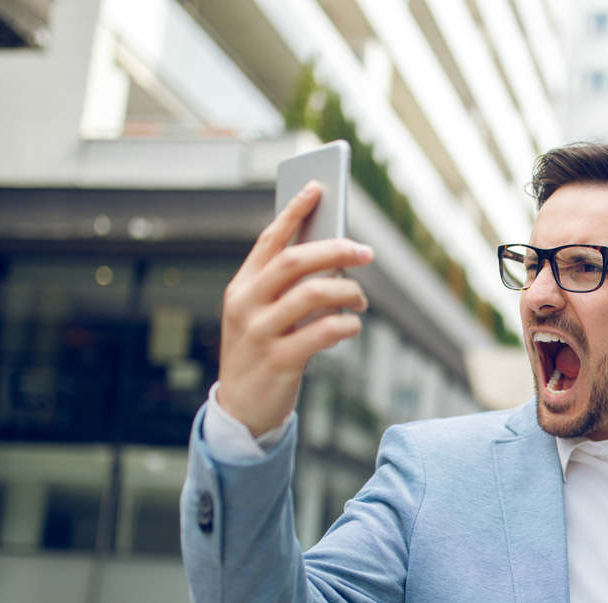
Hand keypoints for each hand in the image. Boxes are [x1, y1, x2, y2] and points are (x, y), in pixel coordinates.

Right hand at [217, 181, 373, 435]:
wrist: (241, 410)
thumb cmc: (261, 354)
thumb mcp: (263, 316)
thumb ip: (287, 289)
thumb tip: (334, 257)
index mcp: (242, 286)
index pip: (270, 239)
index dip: (295, 211)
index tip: (318, 187)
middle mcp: (246, 304)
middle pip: (295, 261)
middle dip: (335, 249)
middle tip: (366, 251)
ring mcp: (260, 332)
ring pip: (313, 294)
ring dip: (347, 292)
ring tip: (360, 300)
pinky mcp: (279, 360)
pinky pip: (322, 332)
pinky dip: (345, 325)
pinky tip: (351, 327)